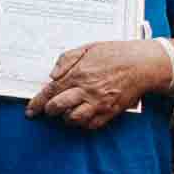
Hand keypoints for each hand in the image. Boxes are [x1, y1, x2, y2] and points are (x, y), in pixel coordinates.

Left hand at [30, 36, 171, 127]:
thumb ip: (66, 60)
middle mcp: (86, 90)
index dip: (37, 104)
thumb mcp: (88, 48)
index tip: (31, 111)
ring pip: (73, 119)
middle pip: (58, 108)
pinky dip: (84, 124)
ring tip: (68, 111)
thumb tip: (52, 76)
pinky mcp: (110, 111)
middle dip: (50, 110)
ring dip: (66, 117)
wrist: (143, 64)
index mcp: (78, 74)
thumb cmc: (116, 53)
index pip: (51, 92)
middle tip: (50, 109)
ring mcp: (99, 103)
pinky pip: (91, 125)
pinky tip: (83, 116)